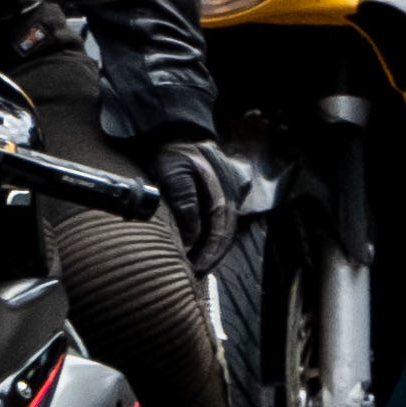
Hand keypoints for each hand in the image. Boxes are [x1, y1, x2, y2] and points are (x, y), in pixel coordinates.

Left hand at [154, 136, 257, 258]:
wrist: (175, 132)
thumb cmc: (172, 154)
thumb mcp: (173, 174)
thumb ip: (185, 203)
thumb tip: (191, 237)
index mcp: (224, 190)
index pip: (220, 230)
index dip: (209, 253)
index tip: (194, 270)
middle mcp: (233, 192)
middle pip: (226, 233)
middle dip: (211, 257)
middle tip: (194, 274)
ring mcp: (231, 192)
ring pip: (226, 229)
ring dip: (213, 250)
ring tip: (197, 267)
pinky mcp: (225, 192)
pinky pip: (222, 221)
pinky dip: (213, 238)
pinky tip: (202, 250)